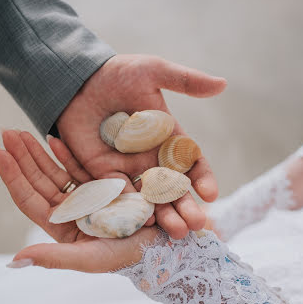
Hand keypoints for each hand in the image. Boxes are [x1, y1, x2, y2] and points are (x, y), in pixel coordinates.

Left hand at [0, 130, 157, 270]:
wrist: (158, 243)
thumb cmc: (123, 256)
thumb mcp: (90, 259)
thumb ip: (55, 258)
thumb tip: (17, 258)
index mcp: (59, 225)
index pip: (28, 198)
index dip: (13, 176)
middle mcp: (67, 208)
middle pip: (37, 179)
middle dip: (21, 156)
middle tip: (7, 132)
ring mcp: (82, 194)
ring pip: (54, 170)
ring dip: (38, 151)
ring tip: (22, 132)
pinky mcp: (99, 184)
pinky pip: (78, 166)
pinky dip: (65, 152)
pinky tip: (53, 138)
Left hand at [56, 54, 226, 238]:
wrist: (79, 80)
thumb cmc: (118, 74)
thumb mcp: (153, 72)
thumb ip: (185, 81)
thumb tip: (223, 84)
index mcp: (169, 138)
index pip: (192, 163)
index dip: (203, 178)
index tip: (211, 194)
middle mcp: (152, 158)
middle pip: (174, 189)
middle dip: (186, 206)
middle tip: (196, 225)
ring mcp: (128, 168)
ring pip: (149, 198)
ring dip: (162, 215)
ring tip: (172, 232)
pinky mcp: (103, 173)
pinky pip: (118, 195)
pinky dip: (128, 208)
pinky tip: (138, 222)